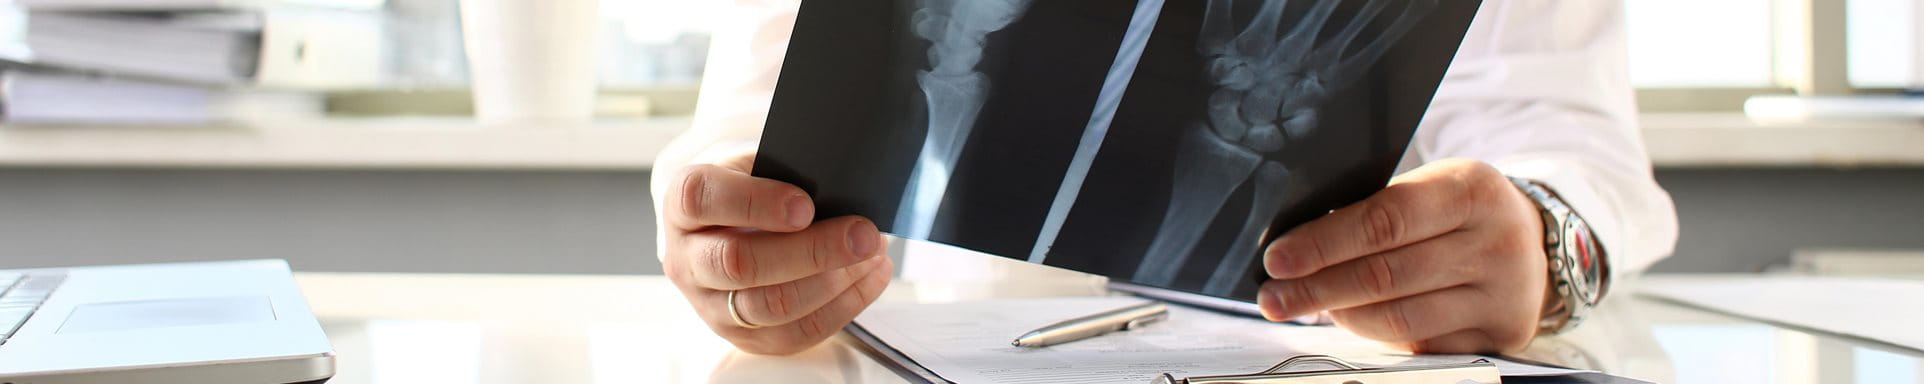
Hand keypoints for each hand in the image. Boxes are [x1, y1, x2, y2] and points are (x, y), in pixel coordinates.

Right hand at [660, 151, 892, 354]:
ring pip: (769, 306)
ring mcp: (709, 305)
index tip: (806, 206)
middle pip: (739, 263)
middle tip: (863, 234)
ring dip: (833, 282)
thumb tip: (844, 186)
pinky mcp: (741, 336)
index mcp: (682, 206)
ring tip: (873, 253)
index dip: (755, 203)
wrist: (729, 229)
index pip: (702, 201)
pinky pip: (794, 334)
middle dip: (812, 250)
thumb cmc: (751, 190)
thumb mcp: (755, 167)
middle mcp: (686, 260)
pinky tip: (871, 276)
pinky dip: (843, 306)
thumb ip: (786, 172)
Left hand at [1259, 159, 1548, 352]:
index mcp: (1471, 189)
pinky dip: (1376, 333)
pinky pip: (1420, 344)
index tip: (1278, 259)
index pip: (1385, 220)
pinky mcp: (1498, 333)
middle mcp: (1494, 242)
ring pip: (1400, 318)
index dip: (1324, 243)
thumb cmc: (1460, 210)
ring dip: (1341, 314)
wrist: (1534, 242)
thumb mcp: (1433, 186)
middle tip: (1273, 296)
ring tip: (1307, 305)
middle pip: (1386, 275)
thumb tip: (1298, 245)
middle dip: (1317, 288)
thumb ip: (1378, 209)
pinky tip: (1351, 319)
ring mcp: (1501, 294)